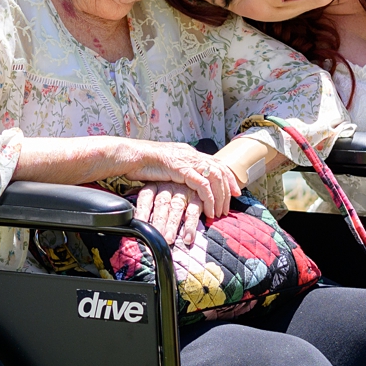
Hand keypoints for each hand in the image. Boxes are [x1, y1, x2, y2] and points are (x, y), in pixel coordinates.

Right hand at [122, 142, 242, 222]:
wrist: (130, 155)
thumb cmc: (142, 162)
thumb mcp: (164, 165)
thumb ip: (176, 170)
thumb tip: (181, 180)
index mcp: (188, 153)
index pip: (216, 162)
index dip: (228, 177)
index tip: (234, 191)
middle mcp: (191, 154)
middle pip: (220, 169)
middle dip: (229, 189)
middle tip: (230, 205)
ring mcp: (187, 161)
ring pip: (215, 177)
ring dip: (220, 197)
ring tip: (219, 212)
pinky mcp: (182, 169)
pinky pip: (203, 186)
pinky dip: (209, 199)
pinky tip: (208, 211)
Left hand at [134, 181, 203, 247]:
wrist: (194, 176)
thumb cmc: (168, 189)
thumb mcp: (153, 189)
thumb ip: (142, 202)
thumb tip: (125, 215)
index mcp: (154, 185)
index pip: (145, 198)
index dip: (141, 211)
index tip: (138, 224)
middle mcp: (168, 188)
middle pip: (161, 206)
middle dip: (158, 223)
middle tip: (155, 237)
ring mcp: (183, 192)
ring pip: (176, 209)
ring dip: (172, 226)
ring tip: (169, 240)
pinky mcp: (197, 198)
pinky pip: (193, 212)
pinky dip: (190, 226)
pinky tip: (187, 238)